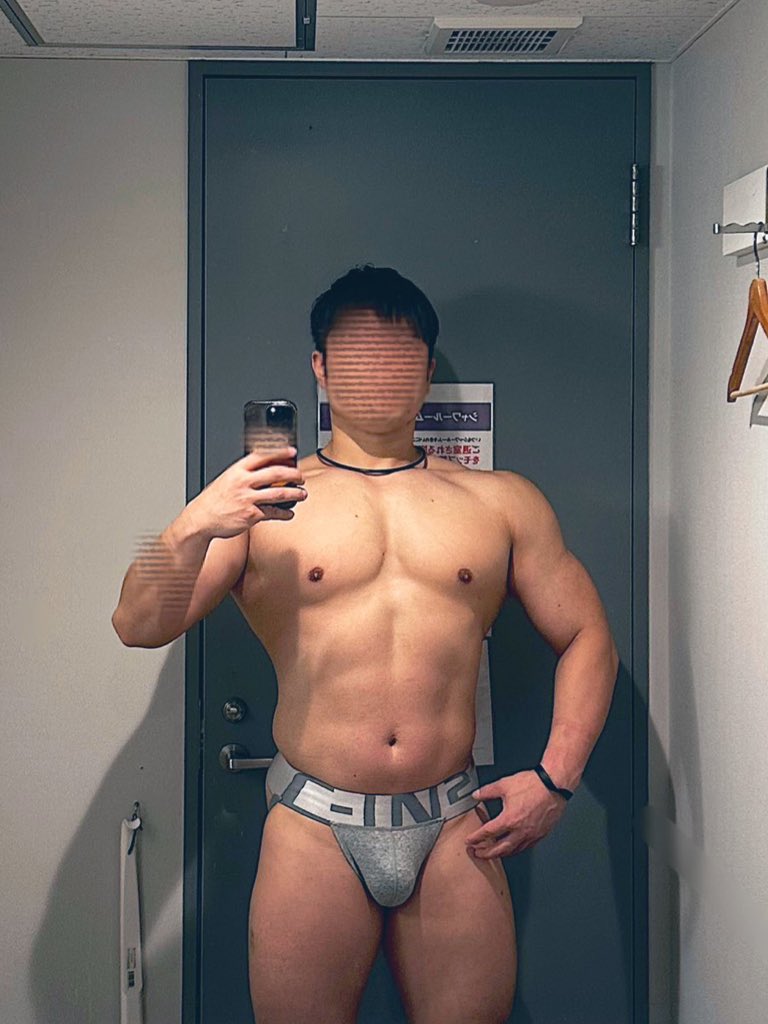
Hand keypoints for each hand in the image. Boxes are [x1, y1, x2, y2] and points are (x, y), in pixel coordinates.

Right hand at [185, 446, 307, 537]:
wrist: (201, 519)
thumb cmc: (214, 500)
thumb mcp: (227, 480)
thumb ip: (244, 475)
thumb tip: (266, 471)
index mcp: (237, 470)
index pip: (262, 455)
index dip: (280, 452)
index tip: (292, 451)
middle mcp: (243, 482)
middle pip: (276, 473)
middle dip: (294, 474)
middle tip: (301, 477)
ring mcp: (247, 498)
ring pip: (279, 493)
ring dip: (295, 494)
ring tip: (302, 494)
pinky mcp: (251, 515)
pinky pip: (274, 512)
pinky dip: (285, 513)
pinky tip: (289, 513)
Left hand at [464, 770, 567, 858]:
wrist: (554, 785)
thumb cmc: (534, 784)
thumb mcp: (504, 784)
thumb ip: (487, 791)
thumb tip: (477, 795)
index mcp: (509, 819)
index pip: (487, 833)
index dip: (475, 838)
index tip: (469, 841)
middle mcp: (520, 830)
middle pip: (499, 849)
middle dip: (486, 853)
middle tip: (478, 854)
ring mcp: (532, 834)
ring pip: (514, 850)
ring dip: (501, 854)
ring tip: (494, 853)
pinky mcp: (541, 834)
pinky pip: (526, 847)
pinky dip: (516, 849)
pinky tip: (514, 847)